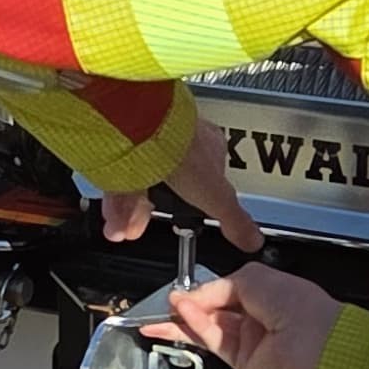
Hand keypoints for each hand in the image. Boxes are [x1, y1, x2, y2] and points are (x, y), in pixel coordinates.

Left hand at [102, 118, 262, 256]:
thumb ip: (234, 220)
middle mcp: (180, 141)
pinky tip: (114, 217)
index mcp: (209, 148)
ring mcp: (150, 139)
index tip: (183, 219)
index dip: (195, 204)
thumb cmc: (183, 151)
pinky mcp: (125, 143)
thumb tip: (253, 240)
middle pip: (167, 184)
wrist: (143, 129)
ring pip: (141, 181)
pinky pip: (120, 175)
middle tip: (142, 228)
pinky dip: (117, 199)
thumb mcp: (216, 195)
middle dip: (154, 210)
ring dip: (133, 210)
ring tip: (123, 229)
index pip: (207, 181)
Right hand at [168, 261, 345, 368]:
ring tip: (162, 312)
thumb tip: (193, 295)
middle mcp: (255, 318)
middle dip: (186, 307)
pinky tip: (181, 315)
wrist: (317, 340)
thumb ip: (216, 286)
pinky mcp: (243, 361)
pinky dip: (195, 327)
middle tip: (163, 304)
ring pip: (207, 329)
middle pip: (210, 312)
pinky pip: (214, 341)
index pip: (221, 291)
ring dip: (184, 319)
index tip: (179, 290)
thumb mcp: (251, 278)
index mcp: (263, 293)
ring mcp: (249, 340)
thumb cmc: (299, 304)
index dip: (198, 291)